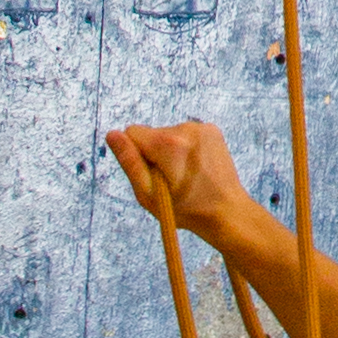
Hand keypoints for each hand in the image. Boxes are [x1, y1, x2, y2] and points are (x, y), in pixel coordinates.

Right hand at [108, 118, 257, 249]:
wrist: (226, 211)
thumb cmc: (186, 209)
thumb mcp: (148, 194)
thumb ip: (129, 162)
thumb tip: (112, 134)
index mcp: (169, 143)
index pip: (132, 132)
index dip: (135, 155)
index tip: (150, 174)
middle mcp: (186, 127)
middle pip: (152, 134)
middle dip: (153, 154)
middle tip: (169, 180)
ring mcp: (203, 127)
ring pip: (168, 135)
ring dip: (169, 152)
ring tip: (184, 176)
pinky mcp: (212, 129)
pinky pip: (185, 135)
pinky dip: (185, 149)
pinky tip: (195, 167)